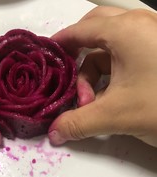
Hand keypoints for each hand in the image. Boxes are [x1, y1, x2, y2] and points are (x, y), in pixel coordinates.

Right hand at [48, 6, 156, 146]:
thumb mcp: (117, 114)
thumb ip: (78, 123)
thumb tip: (54, 133)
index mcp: (125, 31)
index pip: (80, 30)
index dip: (59, 43)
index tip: (46, 56)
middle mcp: (138, 27)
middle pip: (95, 30)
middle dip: (77, 54)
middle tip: (67, 76)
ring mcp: (151, 38)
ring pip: (109, 48)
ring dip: (94, 73)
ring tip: (90, 102)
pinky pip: (125, 57)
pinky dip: (110, 76)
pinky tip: (107, 99)